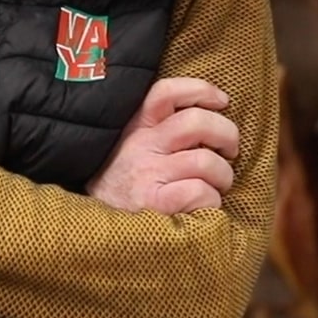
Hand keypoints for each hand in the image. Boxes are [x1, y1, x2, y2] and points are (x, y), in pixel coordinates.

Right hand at [86, 77, 238, 214]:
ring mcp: (147, 173)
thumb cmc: (117, 185)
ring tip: (216, 185)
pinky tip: (203, 207)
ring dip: (223, 176)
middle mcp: (140, 145)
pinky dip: (212, 201)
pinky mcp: (155, 202)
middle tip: (229, 150)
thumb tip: (201, 114)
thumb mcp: (124, 146)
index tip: (221, 101)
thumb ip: (151, 129)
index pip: (166, 92)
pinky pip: (200, 192)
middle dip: (227, 134)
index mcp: (135, 126)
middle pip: (196, 122)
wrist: (88, 227)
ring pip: (206, 161)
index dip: (201, 90)